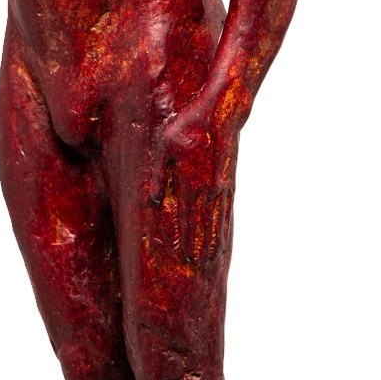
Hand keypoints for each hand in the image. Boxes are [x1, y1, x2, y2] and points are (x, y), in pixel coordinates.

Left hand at [150, 101, 235, 268]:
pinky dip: (224, 225)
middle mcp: (207, 189)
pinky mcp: (227, 180)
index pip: (187, 218)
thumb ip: (158, 174)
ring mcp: (220, 186)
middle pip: (204, 225)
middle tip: (197, 266)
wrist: (218, 113)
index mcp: (189, 182)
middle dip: (200, 246)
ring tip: (210, 258)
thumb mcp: (164, 146)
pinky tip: (223, 234)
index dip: (186, 238)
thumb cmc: (186, 126)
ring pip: (216, 220)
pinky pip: (226, 209)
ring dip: (213, 240)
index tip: (186, 257)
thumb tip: (153, 200)